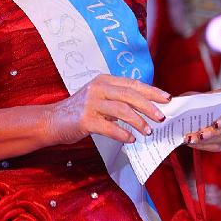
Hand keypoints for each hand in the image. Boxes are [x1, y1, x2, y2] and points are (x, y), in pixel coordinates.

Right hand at [47, 75, 170, 145]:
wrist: (52, 120)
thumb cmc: (79, 111)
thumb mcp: (99, 97)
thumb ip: (118, 99)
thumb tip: (146, 108)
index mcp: (104, 80)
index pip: (133, 84)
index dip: (151, 91)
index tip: (167, 98)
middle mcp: (98, 88)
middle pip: (129, 95)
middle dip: (149, 107)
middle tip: (161, 118)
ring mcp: (91, 103)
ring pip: (121, 110)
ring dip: (138, 122)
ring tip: (148, 131)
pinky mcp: (85, 119)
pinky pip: (109, 127)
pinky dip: (122, 134)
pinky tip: (130, 139)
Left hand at [184, 88, 220, 151]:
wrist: (204, 108)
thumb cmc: (202, 99)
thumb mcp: (197, 95)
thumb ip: (192, 99)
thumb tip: (178, 105)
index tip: (216, 123)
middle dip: (212, 133)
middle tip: (198, 135)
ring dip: (205, 141)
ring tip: (190, 139)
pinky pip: (217, 146)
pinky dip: (203, 145)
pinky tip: (191, 143)